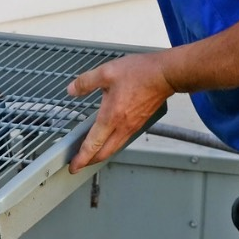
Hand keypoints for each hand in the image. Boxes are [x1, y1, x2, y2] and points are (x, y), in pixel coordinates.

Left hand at [66, 52, 174, 172]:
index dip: (81, 158)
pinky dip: (112, 145)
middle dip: (90, 161)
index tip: (73, 167)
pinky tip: (110, 139)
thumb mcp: (106, 72)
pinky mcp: (139, 122)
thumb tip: (72, 89)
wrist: (166, 74)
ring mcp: (133, 126)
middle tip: (79, 164)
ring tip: (92, 154)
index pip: (93, 145)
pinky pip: (123, 140)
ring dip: (102, 154)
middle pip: (104, 153)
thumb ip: (86, 82)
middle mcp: (122, 126)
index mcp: (111, 117)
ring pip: (114, 148)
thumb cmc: (141, 73)